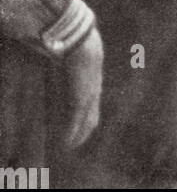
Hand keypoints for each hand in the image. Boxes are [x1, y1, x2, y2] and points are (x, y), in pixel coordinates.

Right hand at [60, 24, 102, 149]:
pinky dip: (71, 134)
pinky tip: (67, 143)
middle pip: (92, 119)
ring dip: (78, 136)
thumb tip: (70, 54)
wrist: (83, 44)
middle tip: (75, 142)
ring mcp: (89, 98)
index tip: (82, 126)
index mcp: (94, 82)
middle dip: (84, 132)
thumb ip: (79, 58)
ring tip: (70, 147)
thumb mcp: (83, 53)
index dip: (88, 118)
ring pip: (86, 124)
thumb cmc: (80, 45)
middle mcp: (94, 93)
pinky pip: (76, 123)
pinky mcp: (80, 100)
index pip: (93, 107)